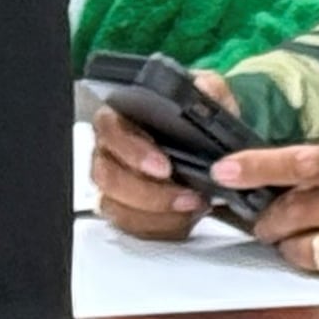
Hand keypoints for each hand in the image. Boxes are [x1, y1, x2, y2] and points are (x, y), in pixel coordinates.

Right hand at [89, 73, 238, 240]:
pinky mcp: (128, 212)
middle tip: (183, 194)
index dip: (132, 151)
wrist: (210, 149)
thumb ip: (207, 90)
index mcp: (120, 119)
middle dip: (146, 192)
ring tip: (192, 205)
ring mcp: (115, 186)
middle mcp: (110, 153)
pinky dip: (162, 227)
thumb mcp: (208, 95)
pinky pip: (134, 228)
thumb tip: (203, 91)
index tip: (164, 166)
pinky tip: (186, 218)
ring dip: (156, 213)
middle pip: (108, 177)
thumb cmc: (197, 120)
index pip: (109, 132)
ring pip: (118, 207)